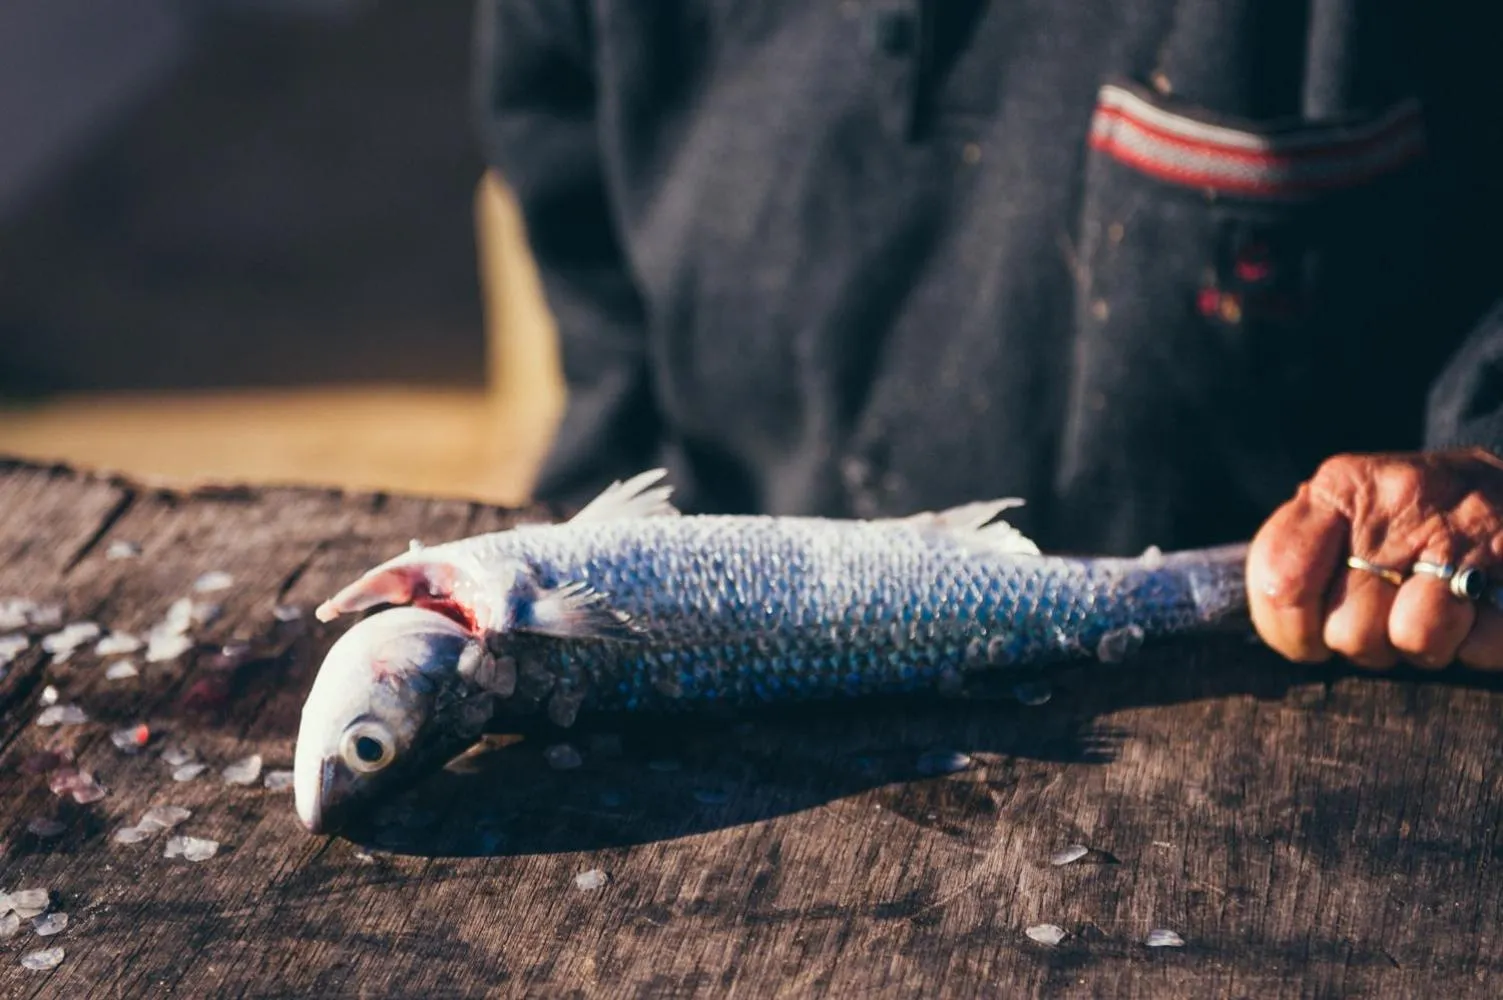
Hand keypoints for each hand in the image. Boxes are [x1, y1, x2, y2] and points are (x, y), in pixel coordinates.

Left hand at [1247, 448, 1502, 669]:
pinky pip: (1480, 644)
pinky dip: (1476, 643)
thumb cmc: (1406, 515)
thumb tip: (1275, 608)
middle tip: (1386, 613)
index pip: (1281, 583)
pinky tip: (1475, 610)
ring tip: (1431, 613)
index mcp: (1342, 486)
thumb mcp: (1341, 510)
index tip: (1308, 639)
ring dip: (1422, 647)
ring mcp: (1468, 530)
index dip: (1290, 632)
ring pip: (1415, 638)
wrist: (1501, 487)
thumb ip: (1295, 553)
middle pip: (1348, 629)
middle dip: (1365, 642)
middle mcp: (1402, 496)